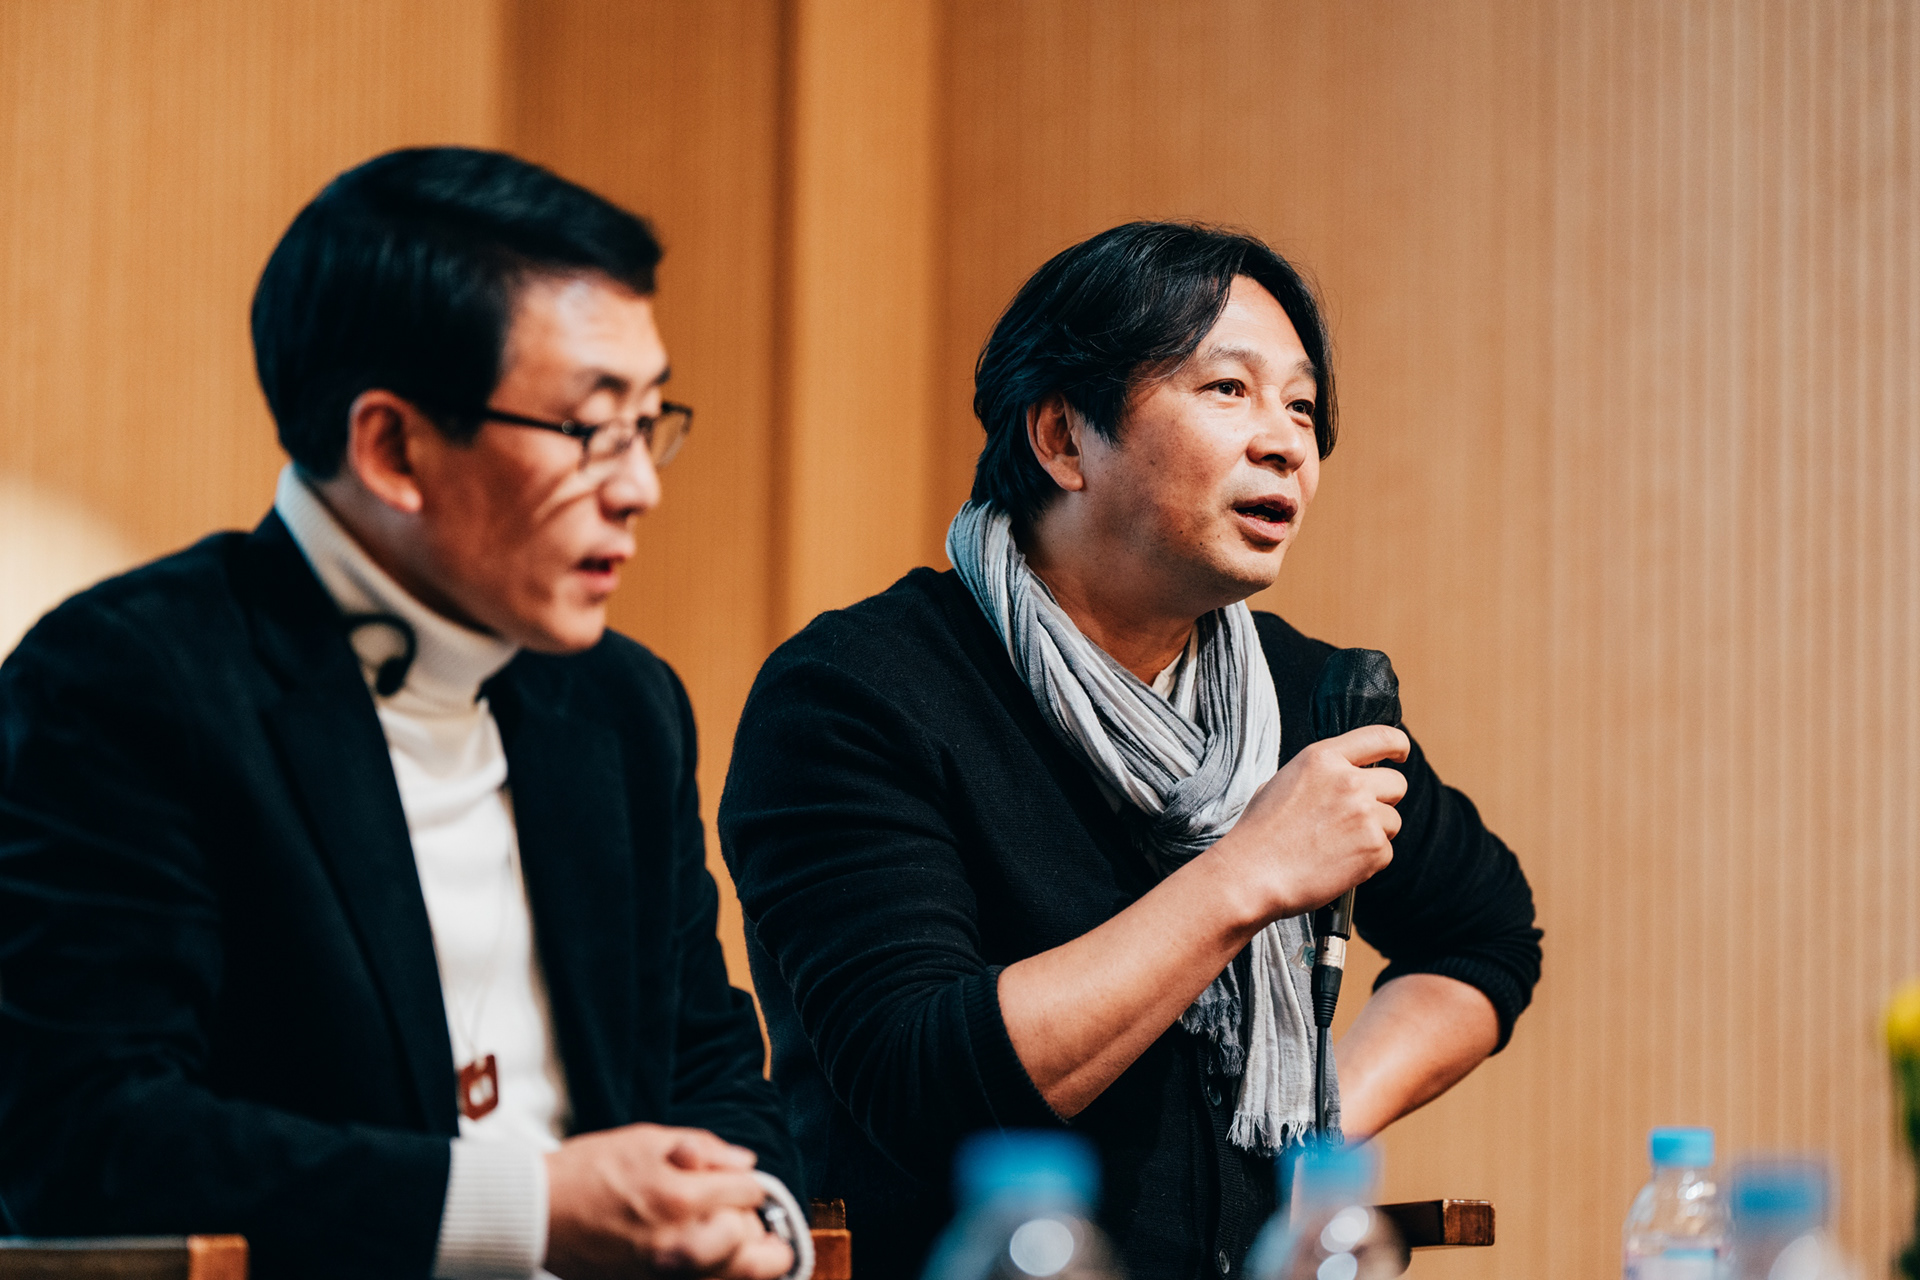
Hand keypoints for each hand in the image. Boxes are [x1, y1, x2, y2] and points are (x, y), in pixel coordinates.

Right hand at [544, 1124, 794, 1279]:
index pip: (747, 1193)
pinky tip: (720, 1269)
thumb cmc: (589, 1169)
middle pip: (749, 1243)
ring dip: (751, 1264)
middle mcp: (678, 1241)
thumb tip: (746, 1163)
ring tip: (759, 1254)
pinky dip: (717, 1278)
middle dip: (756, 1227)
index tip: (745, 1186)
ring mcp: (664, 1273)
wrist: (537, 1212)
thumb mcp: (646, 1140)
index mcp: (680, 1195)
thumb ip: (702, 1147)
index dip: (751, 1187)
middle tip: (753, 1222)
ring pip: (732, 1277)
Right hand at [1210, 724, 1408, 922]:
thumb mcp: (1281, 782)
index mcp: (1323, 759)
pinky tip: (1337, 863)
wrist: (1251, 875)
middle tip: (1355, 819)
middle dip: (1382, 800)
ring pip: (1392, 821)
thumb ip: (1320, 774)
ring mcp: (1365, 814)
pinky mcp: (1374, 848)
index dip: (1397, 746)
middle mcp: (1349, 781)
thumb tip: (1342, 777)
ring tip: (1337, 846)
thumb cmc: (1259, 834)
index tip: (1400, 754)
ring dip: (1373, 833)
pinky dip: (1368, 862)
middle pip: (1395, 783)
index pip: (1380, 737)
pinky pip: (1386, 852)